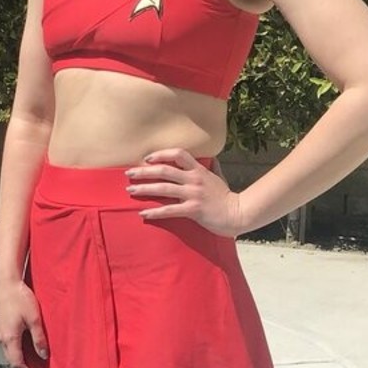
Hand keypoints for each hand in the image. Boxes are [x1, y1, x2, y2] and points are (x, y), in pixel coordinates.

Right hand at [0, 279, 47, 367]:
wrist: (7, 283)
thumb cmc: (21, 298)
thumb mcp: (34, 319)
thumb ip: (39, 338)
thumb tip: (43, 356)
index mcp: (10, 339)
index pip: (17, 364)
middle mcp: (2, 338)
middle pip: (12, 361)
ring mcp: (0, 333)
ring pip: (9, 353)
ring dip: (20, 361)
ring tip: (35, 364)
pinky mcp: (2, 327)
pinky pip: (9, 345)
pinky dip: (17, 352)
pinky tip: (28, 349)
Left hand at [124, 148, 243, 236]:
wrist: (238, 213)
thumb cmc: (227, 197)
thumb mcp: (220, 178)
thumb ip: (213, 168)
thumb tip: (212, 160)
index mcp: (199, 170)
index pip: (178, 154)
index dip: (161, 153)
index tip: (147, 158)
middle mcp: (194, 179)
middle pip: (165, 170)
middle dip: (144, 171)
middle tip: (129, 173)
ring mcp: (194, 194)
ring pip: (164, 188)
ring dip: (144, 188)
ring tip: (130, 190)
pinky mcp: (193, 210)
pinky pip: (170, 210)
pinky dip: (155, 212)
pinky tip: (143, 213)